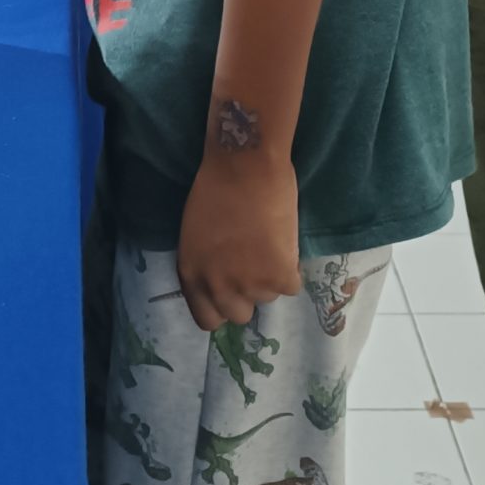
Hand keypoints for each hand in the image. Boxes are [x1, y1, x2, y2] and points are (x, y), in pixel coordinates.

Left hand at [177, 148, 299, 330]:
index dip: (221, 306)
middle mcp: (218, 287)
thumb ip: (206, 263)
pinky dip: (292, 267)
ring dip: (270, 276)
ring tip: (268, 242)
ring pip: (268, 296)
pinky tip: (283, 240)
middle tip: (254, 265)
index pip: (208, 319)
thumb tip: (222, 278)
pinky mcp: (280, 275)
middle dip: (248, 294)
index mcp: (192, 275)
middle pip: (240, 315)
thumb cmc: (216, 187)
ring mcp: (250, 284)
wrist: (245, 164)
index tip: (232, 292)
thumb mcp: (195, 235)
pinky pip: (292, 284)